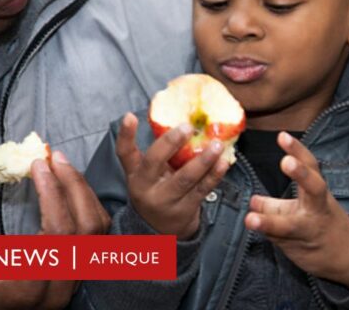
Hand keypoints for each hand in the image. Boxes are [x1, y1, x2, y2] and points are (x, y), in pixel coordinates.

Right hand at [0, 152, 110, 309]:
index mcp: (25, 288)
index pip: (59, 232)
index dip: (53, 192)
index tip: (37, 164)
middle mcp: (56, 291)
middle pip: (86, 228)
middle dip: (72, 184)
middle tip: (53, 155)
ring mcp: (70, 285)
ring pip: (96, 231)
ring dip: (82, 192)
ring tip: (61, 165)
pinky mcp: (75, 277)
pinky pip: (95, 237)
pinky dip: (86, 206)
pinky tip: (67, 185)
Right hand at [115, 113, 229, 239]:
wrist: (161, 232)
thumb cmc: (157, 191)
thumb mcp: (148, 175)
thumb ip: (160, 153)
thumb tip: (183, 119)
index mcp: (135, 174)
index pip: (124, 153)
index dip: (125, 135)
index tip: (130, 116)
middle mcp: (145, 187)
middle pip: (154, 162)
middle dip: (171, 143)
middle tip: (188, 126)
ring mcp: (165, 200)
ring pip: (184, 178)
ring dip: (203, 160)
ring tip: (217, 144)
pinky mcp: (185, 209)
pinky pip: (202, 189)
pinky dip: (214, 175)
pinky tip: (224, 162)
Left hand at [244, 132, 348, 289]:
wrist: (346, 257)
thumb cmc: (320, 225)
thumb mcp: (300, 209)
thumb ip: (274, 205)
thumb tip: (253, 201)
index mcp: (318, 192)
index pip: (311, 166)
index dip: (298, 150)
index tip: (283, 136)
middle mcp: (317, 209)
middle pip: (315, 188)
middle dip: (302, 174)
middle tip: (286, 162)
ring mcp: (309, 230)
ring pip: (291, 225)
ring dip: (270, 223)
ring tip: (250, 219)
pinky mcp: (301, 249)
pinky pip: (280, 241)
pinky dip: (266, 234)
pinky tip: (252, 227)